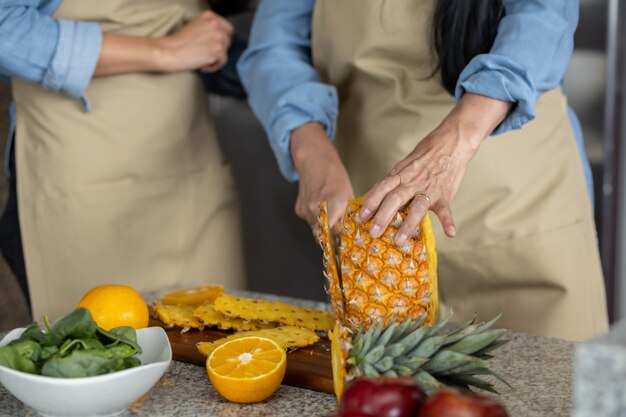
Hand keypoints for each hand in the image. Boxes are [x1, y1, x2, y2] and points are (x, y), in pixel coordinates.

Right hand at [159, 11, 233, 72]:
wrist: (170, 51)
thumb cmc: (179, 41)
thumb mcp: (195, 26)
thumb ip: (209, 28)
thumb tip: (221, 38)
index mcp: (210, 16)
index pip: (227, 29)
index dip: (222, 39)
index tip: (215, 45)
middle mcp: (216, 24)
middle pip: (227, 41)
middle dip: (219, 49)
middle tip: (206, 53)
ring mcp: (218, 37)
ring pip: (225, 52)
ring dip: (215, 58)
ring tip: (202, 60)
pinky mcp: (218, 51)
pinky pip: (222, 62)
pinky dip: (213, 66)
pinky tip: (202, 66)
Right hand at [291, 123, 353, 234]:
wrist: (315, 162)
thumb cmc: (335, 177)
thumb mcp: (348, 195)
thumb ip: (347, 215)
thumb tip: (349, 232)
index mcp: (334, 203)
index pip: (337, 232)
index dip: (341, 237)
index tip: (344, 239)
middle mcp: (318, 208)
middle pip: (324, 234)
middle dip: (331, 235)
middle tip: (338, 231)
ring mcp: (306, 210)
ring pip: (316, 229)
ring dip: (323, 227)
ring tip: (329, 215)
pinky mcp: (299, 210)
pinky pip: (309, 221)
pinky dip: (315, 219)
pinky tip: (319, 208)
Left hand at [360, 93, 512, 244]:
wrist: (451, 143)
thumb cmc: (424, 157)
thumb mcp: (403, 166)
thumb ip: (389, 182)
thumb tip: (368, 194)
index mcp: (400, 175)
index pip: (382, 187)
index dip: (371, 201)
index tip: (361, 216)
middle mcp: (412, 182)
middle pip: (395, 199)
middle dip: (383, 216)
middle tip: (373, 233)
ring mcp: (429, 189)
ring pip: (417, 207)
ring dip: (408, 225)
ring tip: (399, 241)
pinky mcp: (444, 194)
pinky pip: (446, 210)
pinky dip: (449, 222)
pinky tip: (450, 233)